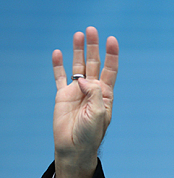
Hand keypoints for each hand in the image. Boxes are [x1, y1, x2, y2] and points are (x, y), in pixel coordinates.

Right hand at [52, 26, 118, 177]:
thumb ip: (94, 94)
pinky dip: (58, 65)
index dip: (111, 55)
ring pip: (78, 66)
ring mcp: (77, 91)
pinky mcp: (63, 96)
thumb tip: (83, 79)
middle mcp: (92, 90)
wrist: (75, 148)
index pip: (110, 69)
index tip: (112, 40)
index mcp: (105, 94)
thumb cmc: (91, 134)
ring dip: (78, 50)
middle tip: (91, 30)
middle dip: (94, 47)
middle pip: (94, 63)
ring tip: (78, 35)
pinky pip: (60, 77)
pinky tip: (57, 53)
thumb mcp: (99, 113)